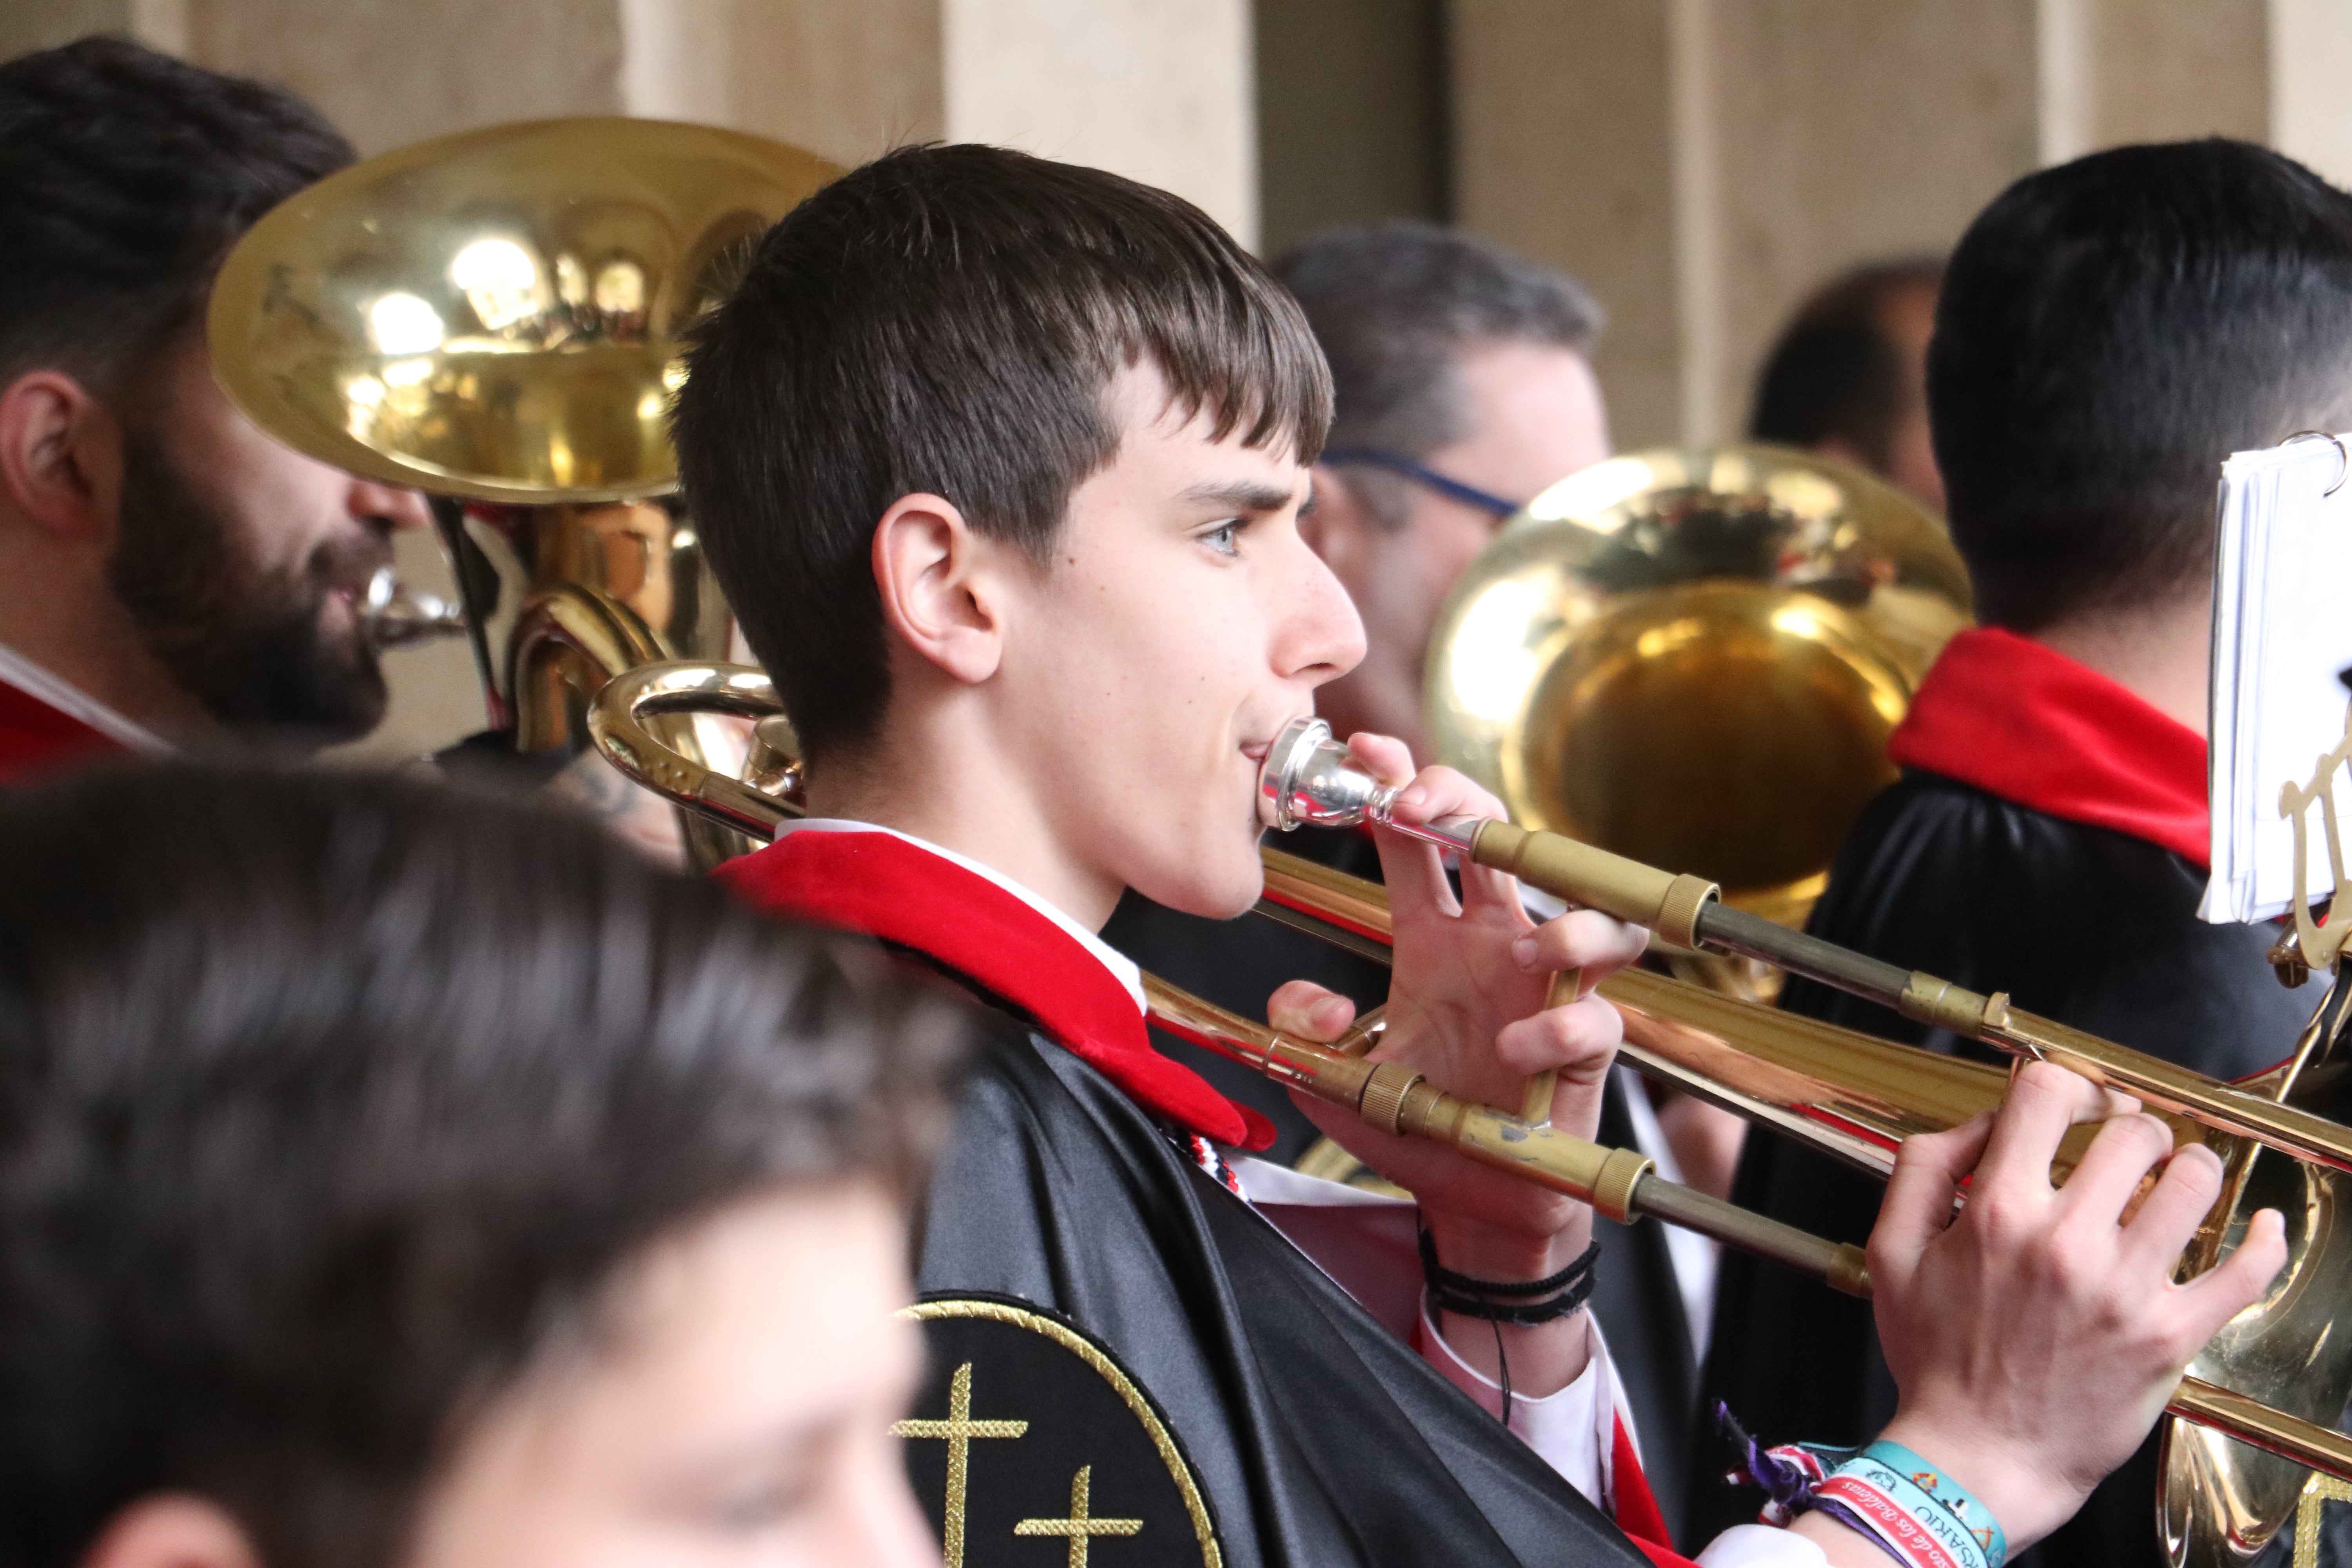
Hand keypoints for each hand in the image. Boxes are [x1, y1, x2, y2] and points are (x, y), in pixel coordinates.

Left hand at [1270, 733, 1644, 1394]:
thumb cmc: (1415, 1123)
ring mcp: (1546, 992)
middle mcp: (1494, 948)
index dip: (1397, 788)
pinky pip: (1593, 1017)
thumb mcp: (1331, 1077)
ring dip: (1561, 923)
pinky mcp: (1585, 1047)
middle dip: (1466, 804)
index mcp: (1433, 938)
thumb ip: (1301, 1031)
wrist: (1467, 1197)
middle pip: (1499, 841)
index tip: (1367, 753)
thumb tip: (1310, 1001)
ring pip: (1585, 919)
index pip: (1419, 842)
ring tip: (1525, 945)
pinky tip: (1517, 1049)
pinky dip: (1557, 1027)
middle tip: (1426, 805)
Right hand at [1850, 1061, 2285, 1551]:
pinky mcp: (2169, 1337)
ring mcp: (2124, 1290)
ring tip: (2180, 1180)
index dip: (2067, 1086)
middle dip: (2134, 1127)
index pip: (2047, 1096)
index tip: (2077, 1106)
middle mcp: (2065, 1243)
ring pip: (2193, 1183)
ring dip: (2191, 1168)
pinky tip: (2263, 1226)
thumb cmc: (1935, 1359)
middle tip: (2130, 1147)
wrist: (1975, 1458)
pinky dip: (2266, 1240)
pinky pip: (2244, 1271)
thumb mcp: (1892, 1251)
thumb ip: (1923, 1168)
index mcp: (1997, 1213)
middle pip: (2132, 1132)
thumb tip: (1982, 1123)